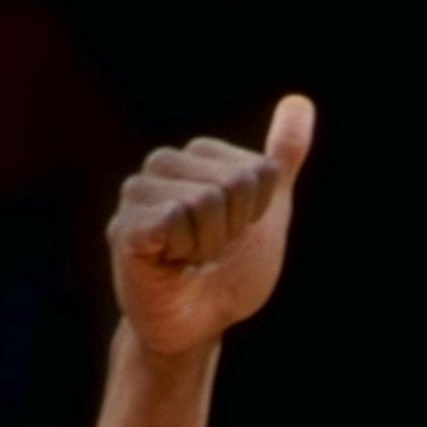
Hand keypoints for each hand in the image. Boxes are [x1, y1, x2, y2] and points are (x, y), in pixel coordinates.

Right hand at [108, 95, 315, 358]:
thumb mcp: (268, 212)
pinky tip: (171, 264)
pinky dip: (183, 252)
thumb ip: (282, 159)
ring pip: (203, 201)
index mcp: (198, 157)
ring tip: (191, 259)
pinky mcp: (125, 225)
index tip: (235, 236)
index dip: (256, 214)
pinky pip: (172, 221)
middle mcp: (163, 165)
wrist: (199, 325)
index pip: (255, 172)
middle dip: (234, 231)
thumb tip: (301, 102)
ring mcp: (138, 193)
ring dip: (209, 245)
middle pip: (230, 184)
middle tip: (211, 253)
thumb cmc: (229, 272)